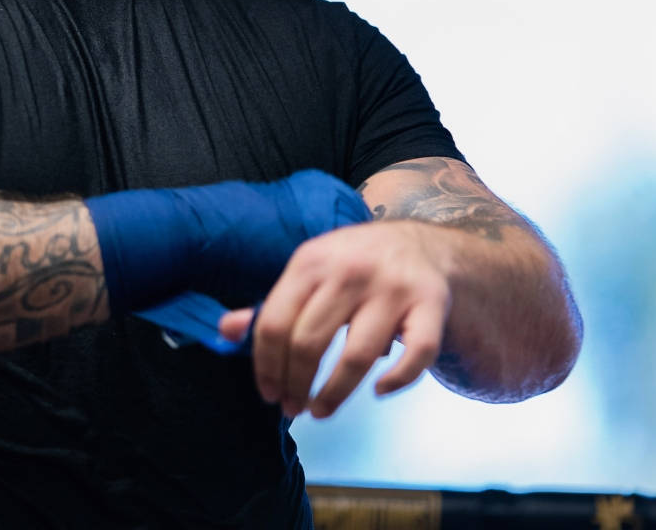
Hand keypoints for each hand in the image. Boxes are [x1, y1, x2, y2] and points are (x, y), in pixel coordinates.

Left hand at [217, 220, 452, 417]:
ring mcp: (393, 289)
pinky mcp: (430, 305)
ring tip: (320, 411)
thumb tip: (226, 332)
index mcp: (312, 261)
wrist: (423, 244)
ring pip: (357, 356)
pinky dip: (397, 380)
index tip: (268, 392)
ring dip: (334, 394)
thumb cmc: (355, 265)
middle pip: (309, 343)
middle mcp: (351, 271)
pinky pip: (416, 354)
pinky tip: (379, 391)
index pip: (274, 323)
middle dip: (295, 385)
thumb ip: (271, 303)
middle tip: (293, 407)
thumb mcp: (310, 271)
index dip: (265, 366)